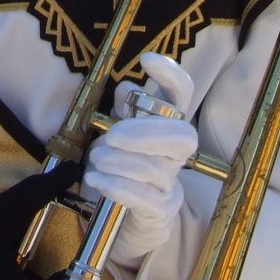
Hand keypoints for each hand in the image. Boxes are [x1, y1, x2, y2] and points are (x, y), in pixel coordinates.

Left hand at [82, 53, 197, 268]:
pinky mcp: (161, 211)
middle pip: (181, 136)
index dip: (170, 74)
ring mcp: (171, 183)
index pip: (182, 94)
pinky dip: (118, 186)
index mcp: (169, 126)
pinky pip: (144, 197)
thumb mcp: (123, 135)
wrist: (132, 220)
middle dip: (145, 132)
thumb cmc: (127, 168)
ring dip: (120, 162)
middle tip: (112, 136)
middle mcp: (177, 153)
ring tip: (96, 160)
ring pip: (155, 168)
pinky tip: (97, 180)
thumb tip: (128, 88)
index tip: (146, 60)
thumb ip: (125, 111)